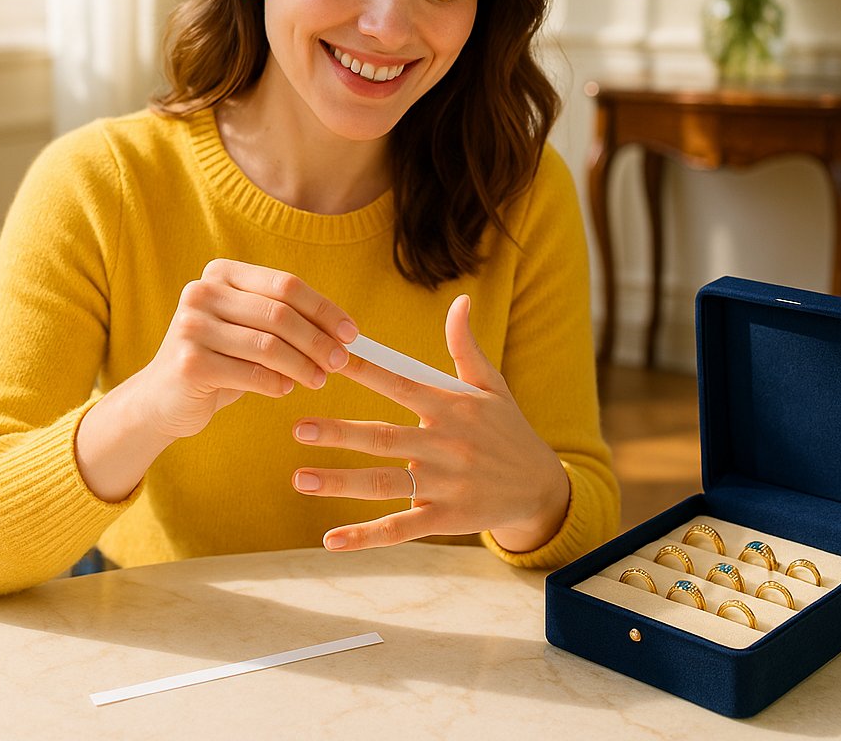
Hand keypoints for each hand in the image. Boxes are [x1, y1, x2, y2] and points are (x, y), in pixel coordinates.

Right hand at [134, 259, 356, 439]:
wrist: (162, 398)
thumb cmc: (221, 359)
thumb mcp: (251, 329)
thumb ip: (286, 321)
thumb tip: (344, 333)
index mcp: (221, 273)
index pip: (286, 285)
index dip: (323, 309)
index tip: (351, 333)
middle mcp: (202, 292)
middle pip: (280, 314)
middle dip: (318, 340)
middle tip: (341, 362)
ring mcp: (190, 326)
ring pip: (268, 345)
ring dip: (303, 365)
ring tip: (320, 379)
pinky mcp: (188, 363)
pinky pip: (250, 374)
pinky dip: (277, 383)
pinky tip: (286, 388)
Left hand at [290, 294, 569, 553]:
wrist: (541, 486)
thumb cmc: (508, 430)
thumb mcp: (492, 385)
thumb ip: (466, 345)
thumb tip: (461, 300)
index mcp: (451, 407)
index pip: (400, 383)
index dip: (364, 370)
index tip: (328, 358)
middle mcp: (445, 445)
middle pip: (384, 438)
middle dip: (340, 433)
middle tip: (298, 427)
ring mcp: (444, 485)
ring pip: (385, 484)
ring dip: (341, 482)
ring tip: (300, 478)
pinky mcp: (445, 519)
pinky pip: (400, 528)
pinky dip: (366, 536)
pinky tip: (330, 540)